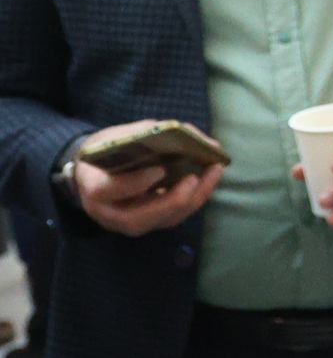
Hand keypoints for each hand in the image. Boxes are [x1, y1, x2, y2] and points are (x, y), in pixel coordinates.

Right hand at [73, 120, 225, 236]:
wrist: (94, 173)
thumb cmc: (105, 152)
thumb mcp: (115, 138)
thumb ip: (145, 134)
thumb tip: (188, 134)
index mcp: (94, 189)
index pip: (111, 190)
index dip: (135, 183)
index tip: (159, 169)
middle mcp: (109, 214)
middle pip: (141, 218)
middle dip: (173, 199)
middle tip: (195, 176)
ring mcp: (129, 223)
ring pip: (164, 220)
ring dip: (194, 197)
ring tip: (214, 170)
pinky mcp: (150, 222)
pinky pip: (175, 215)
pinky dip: (195, 197)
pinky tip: (209, 176)